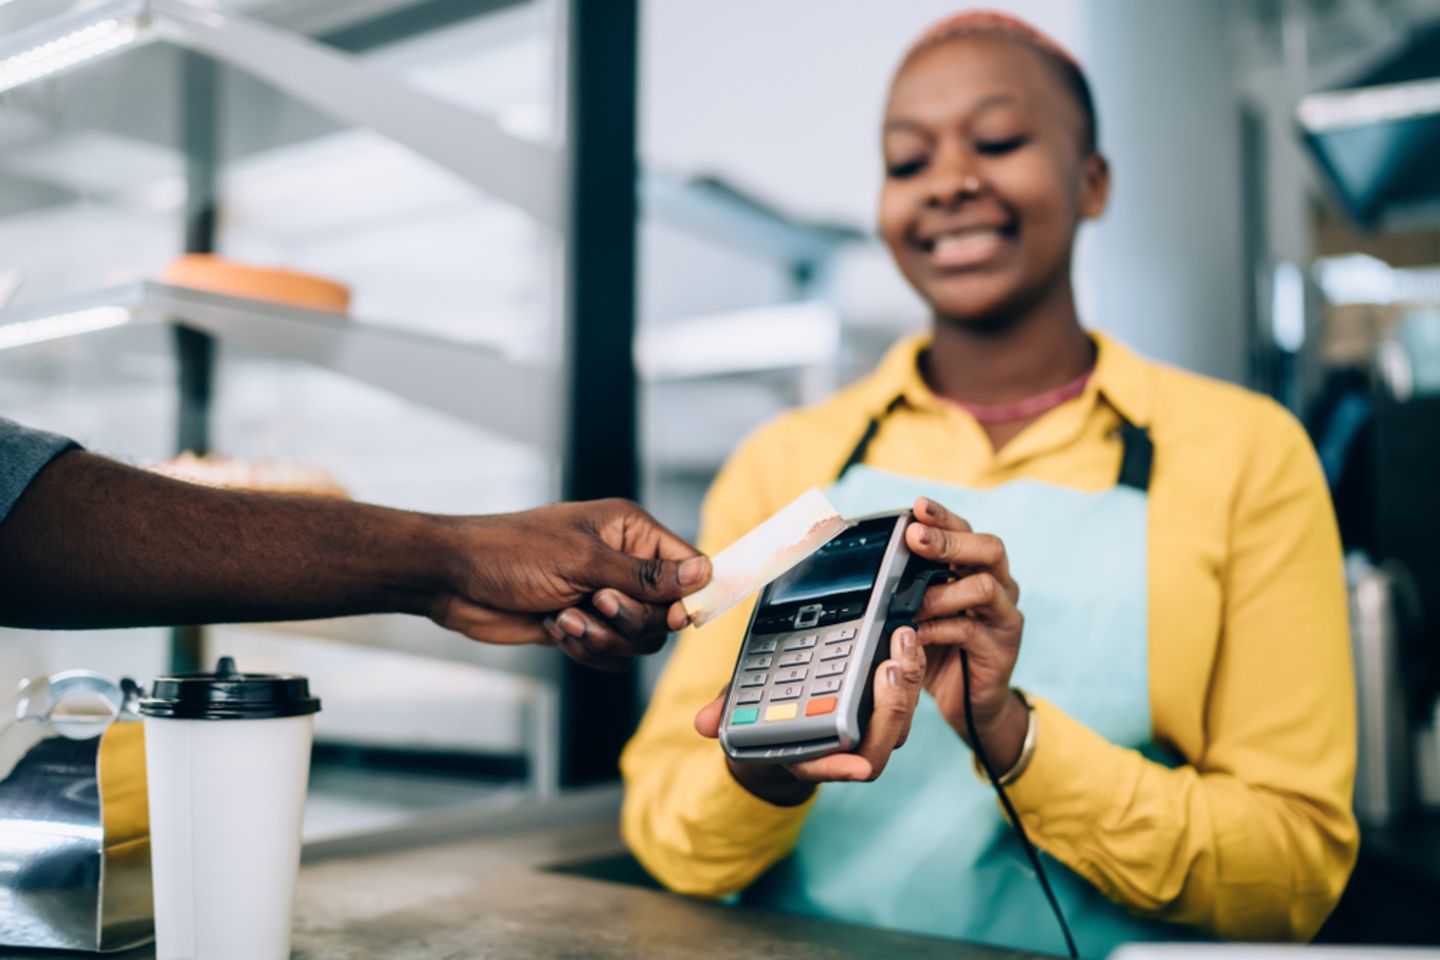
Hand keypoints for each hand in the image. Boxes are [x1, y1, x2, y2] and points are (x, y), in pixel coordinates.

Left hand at [432, 499, 710, 669]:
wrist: (454, 579)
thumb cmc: (509, 553)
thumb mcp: (582, 562)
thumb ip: (646, 576)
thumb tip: (704, 573)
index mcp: (630, 531)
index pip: (687, 564)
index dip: (688, 595)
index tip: (675, 616)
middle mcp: (622, 563)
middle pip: (666, 612)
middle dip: (631, 619)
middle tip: (596, 604)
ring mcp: (602, 596)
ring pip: (638, 639)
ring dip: (604, 638)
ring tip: (565, 619)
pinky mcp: (584, 624)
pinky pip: (611, 654)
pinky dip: (587, 650)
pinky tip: (555, 627)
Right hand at [693, 626, 924, 805]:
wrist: (787, 708)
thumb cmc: (767, 710)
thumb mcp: (741, 706)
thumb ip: (726, 710)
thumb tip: (702, 722)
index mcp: (810, 754)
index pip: (829, 769)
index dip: (841, 770)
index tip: (855, 766)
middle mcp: (846, 748)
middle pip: (879, 742)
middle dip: (890, 707)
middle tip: (888, 667)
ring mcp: (870, 724)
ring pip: (901, 715)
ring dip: (908, 679)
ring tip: (902, 639)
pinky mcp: (887, 699)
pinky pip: (908, 690)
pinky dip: (911, 664)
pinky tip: (907, 634)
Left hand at [905, 496, 1028, 771]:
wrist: (968, 702)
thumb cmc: (942, 648)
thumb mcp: (920, 610)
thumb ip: (908, 585)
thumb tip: (874, 558)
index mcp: (977, 569)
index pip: (966, 531)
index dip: (943, 517)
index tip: (918, 506)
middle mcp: (999, 585)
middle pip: (988, 548)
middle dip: (949, 540)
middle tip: (916, 539)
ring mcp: (1004, 616)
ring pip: (984, 586)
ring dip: (941, 590)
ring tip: (911, 603)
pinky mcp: (1002, 647)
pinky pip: (971, 629)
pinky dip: (938, 628)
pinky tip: (915, 633)